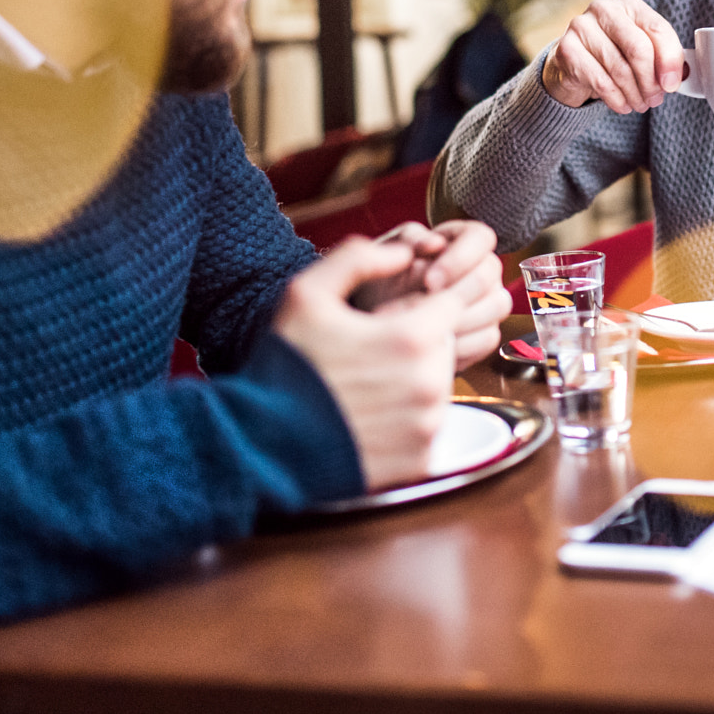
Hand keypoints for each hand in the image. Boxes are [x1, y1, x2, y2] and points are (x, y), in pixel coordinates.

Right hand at [273, 236, 465, 489]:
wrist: (264, 446)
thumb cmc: (287, 365)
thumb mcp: (308, 294)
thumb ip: (358, 258)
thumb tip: (405, 252)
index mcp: (412, 339)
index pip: (449, 304)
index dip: (419, 305)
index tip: (388, 318)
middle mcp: (429, 385)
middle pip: (446, 347)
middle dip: (418, 343)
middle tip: (370, 353)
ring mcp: (427, 427)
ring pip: (439, 386)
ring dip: (414, 381)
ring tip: (367, 385)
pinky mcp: (420, 461)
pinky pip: (428, 426)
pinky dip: (407, 419)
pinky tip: (370, 415)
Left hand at [376, 220, 512, 369]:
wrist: (378, 314)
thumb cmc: (386, 276)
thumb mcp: (389, 253)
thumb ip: (410, 242)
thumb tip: (434, 242)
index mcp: (462, 238)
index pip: (481, 238)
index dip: (460, 259)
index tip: (430, 280)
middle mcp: (482, 266)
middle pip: (491, 272)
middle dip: (458, 293)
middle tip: (425, 307)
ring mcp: (488, 299)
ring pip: (498, 304)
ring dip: (462, 319)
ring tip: (427, 327)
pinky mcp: (486, 329)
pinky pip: (489, 337)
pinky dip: (463, 344)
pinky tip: (436, 345)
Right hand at [541, 0, 685, 113]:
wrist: (574, 64)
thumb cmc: (616, 54)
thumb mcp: (643, 51)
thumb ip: (664, 59)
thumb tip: (678, 76)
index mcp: (630, 4)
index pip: (657, 29)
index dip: (670, 61)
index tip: (672, 85)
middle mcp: (604, 9)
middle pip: (638, 48)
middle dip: (650, 81)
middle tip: (655, 99)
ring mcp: (582, 26)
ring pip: (619, 68)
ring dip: (635, 94)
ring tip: (640, 105)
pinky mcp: (567, 49)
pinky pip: (600, 81)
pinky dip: (617, 99)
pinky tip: (623, 105)